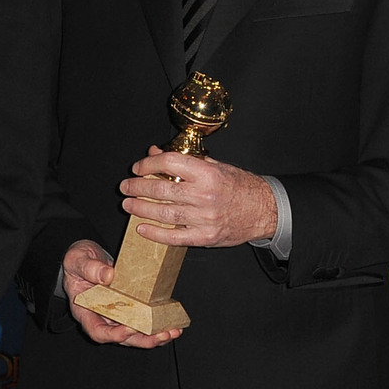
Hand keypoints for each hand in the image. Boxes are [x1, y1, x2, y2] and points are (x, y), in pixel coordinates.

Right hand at [61, 239, 182, 348]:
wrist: (86, 259)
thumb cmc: (78, 262)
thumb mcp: (77, 260)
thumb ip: (89, 268)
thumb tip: (108, 276)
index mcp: (85, 311)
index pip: (98, 331)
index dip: (114, 334)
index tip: (130, 328)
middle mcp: (102, 317)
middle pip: (123, 338)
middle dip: (143, 339)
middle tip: (161, 335)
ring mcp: (117, 314)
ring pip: (136, 333)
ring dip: (154, 335)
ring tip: (172, 331)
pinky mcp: (130, 307)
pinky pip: (143, 320)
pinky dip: (158, 323)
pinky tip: (172, 321)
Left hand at [120, 148, 276, 248]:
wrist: (264, 210)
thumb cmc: (240, 186)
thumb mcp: (216, 166)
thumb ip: (186, 160)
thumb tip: (155, 152)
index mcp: (208, 173)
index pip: (170, 163)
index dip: (149, 163)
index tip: (138, 167)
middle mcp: (205, 195)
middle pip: (162, 189)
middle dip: (138, 187)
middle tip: (125, 186)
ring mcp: (205, 218)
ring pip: (164, 213)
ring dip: (141, 208)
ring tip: (128, 204)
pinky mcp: (205, 236)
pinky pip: (174, 237)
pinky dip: (155, 234)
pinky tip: (142, 228)